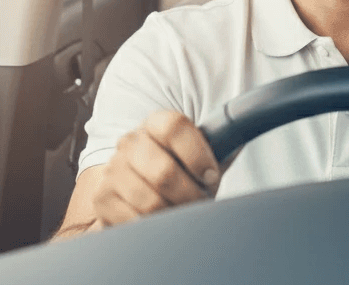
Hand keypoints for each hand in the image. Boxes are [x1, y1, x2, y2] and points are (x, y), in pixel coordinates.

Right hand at [92, 110, 236, 226]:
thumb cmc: (179, 166)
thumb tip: (246, 126)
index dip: (197, 154)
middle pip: (163, 171)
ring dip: (174, 213)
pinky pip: (133, 221)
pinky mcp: (102, 198)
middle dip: (189, 194)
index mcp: (154, 122)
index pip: (174, 127)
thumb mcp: (200, 150)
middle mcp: (130, 142)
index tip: (211, 176)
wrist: (140, 186)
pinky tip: (162, 221)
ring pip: (150, 201)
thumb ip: (221, 140)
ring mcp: (112, 169)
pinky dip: (154, 227)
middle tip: (200, 201)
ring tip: (183, 212)